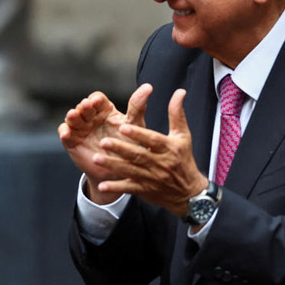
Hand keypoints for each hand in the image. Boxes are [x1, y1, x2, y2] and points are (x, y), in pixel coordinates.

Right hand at [58, 84, 151, 203]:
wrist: (119, 170)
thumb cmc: (128, 144)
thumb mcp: (134, 125)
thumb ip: (138, 106)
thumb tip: (148, 86)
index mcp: (104, 110)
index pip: (97, 99)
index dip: (95, 99)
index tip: (96, 102)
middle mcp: (91, 117)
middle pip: (83, 107)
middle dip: (83, 106)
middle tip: (86, 106)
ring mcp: (80, 129)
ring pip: (73, 118)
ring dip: (72, 116)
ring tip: (73, 115)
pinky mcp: (72, 141)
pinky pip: (65, 133)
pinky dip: (64, 132)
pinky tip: (66, 134)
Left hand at [92, 89, 207, 215]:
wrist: (189, 193)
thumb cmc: (183, 159)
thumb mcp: (183, 135)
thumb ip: (176, 113)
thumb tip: (180, 92)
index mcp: (169, 148)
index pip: (152, 140)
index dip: (138, 134)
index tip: (123, 126)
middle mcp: (160, 163)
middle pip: (138, 155)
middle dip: (120, 149)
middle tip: (103, 141)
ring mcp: (151, 178)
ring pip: (130, 171)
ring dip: (112, 165)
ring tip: (95, 158)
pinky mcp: (144, 190)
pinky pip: (128, 189)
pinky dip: (115, 187)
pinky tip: (102, 185)